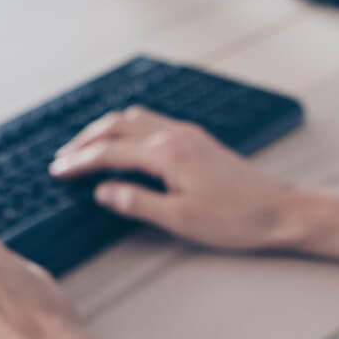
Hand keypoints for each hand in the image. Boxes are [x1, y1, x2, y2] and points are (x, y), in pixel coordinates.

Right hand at [49, 106, 303, 250]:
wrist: (281, 210)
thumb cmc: (235, 220)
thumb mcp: (179, 220)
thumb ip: (136, 202)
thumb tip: (103, 191)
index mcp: (165, 153)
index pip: (109, 152)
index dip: (79, 161)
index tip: (57, 171)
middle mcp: (173, 134)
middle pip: (116, 126)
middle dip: (85, 140)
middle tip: (64, 158)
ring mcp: (187, 133)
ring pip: (134, 118)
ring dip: (106, 129)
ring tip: (87, 147)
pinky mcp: (198, 139)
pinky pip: (151, 121)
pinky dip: (127, 128)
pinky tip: (127, 143)